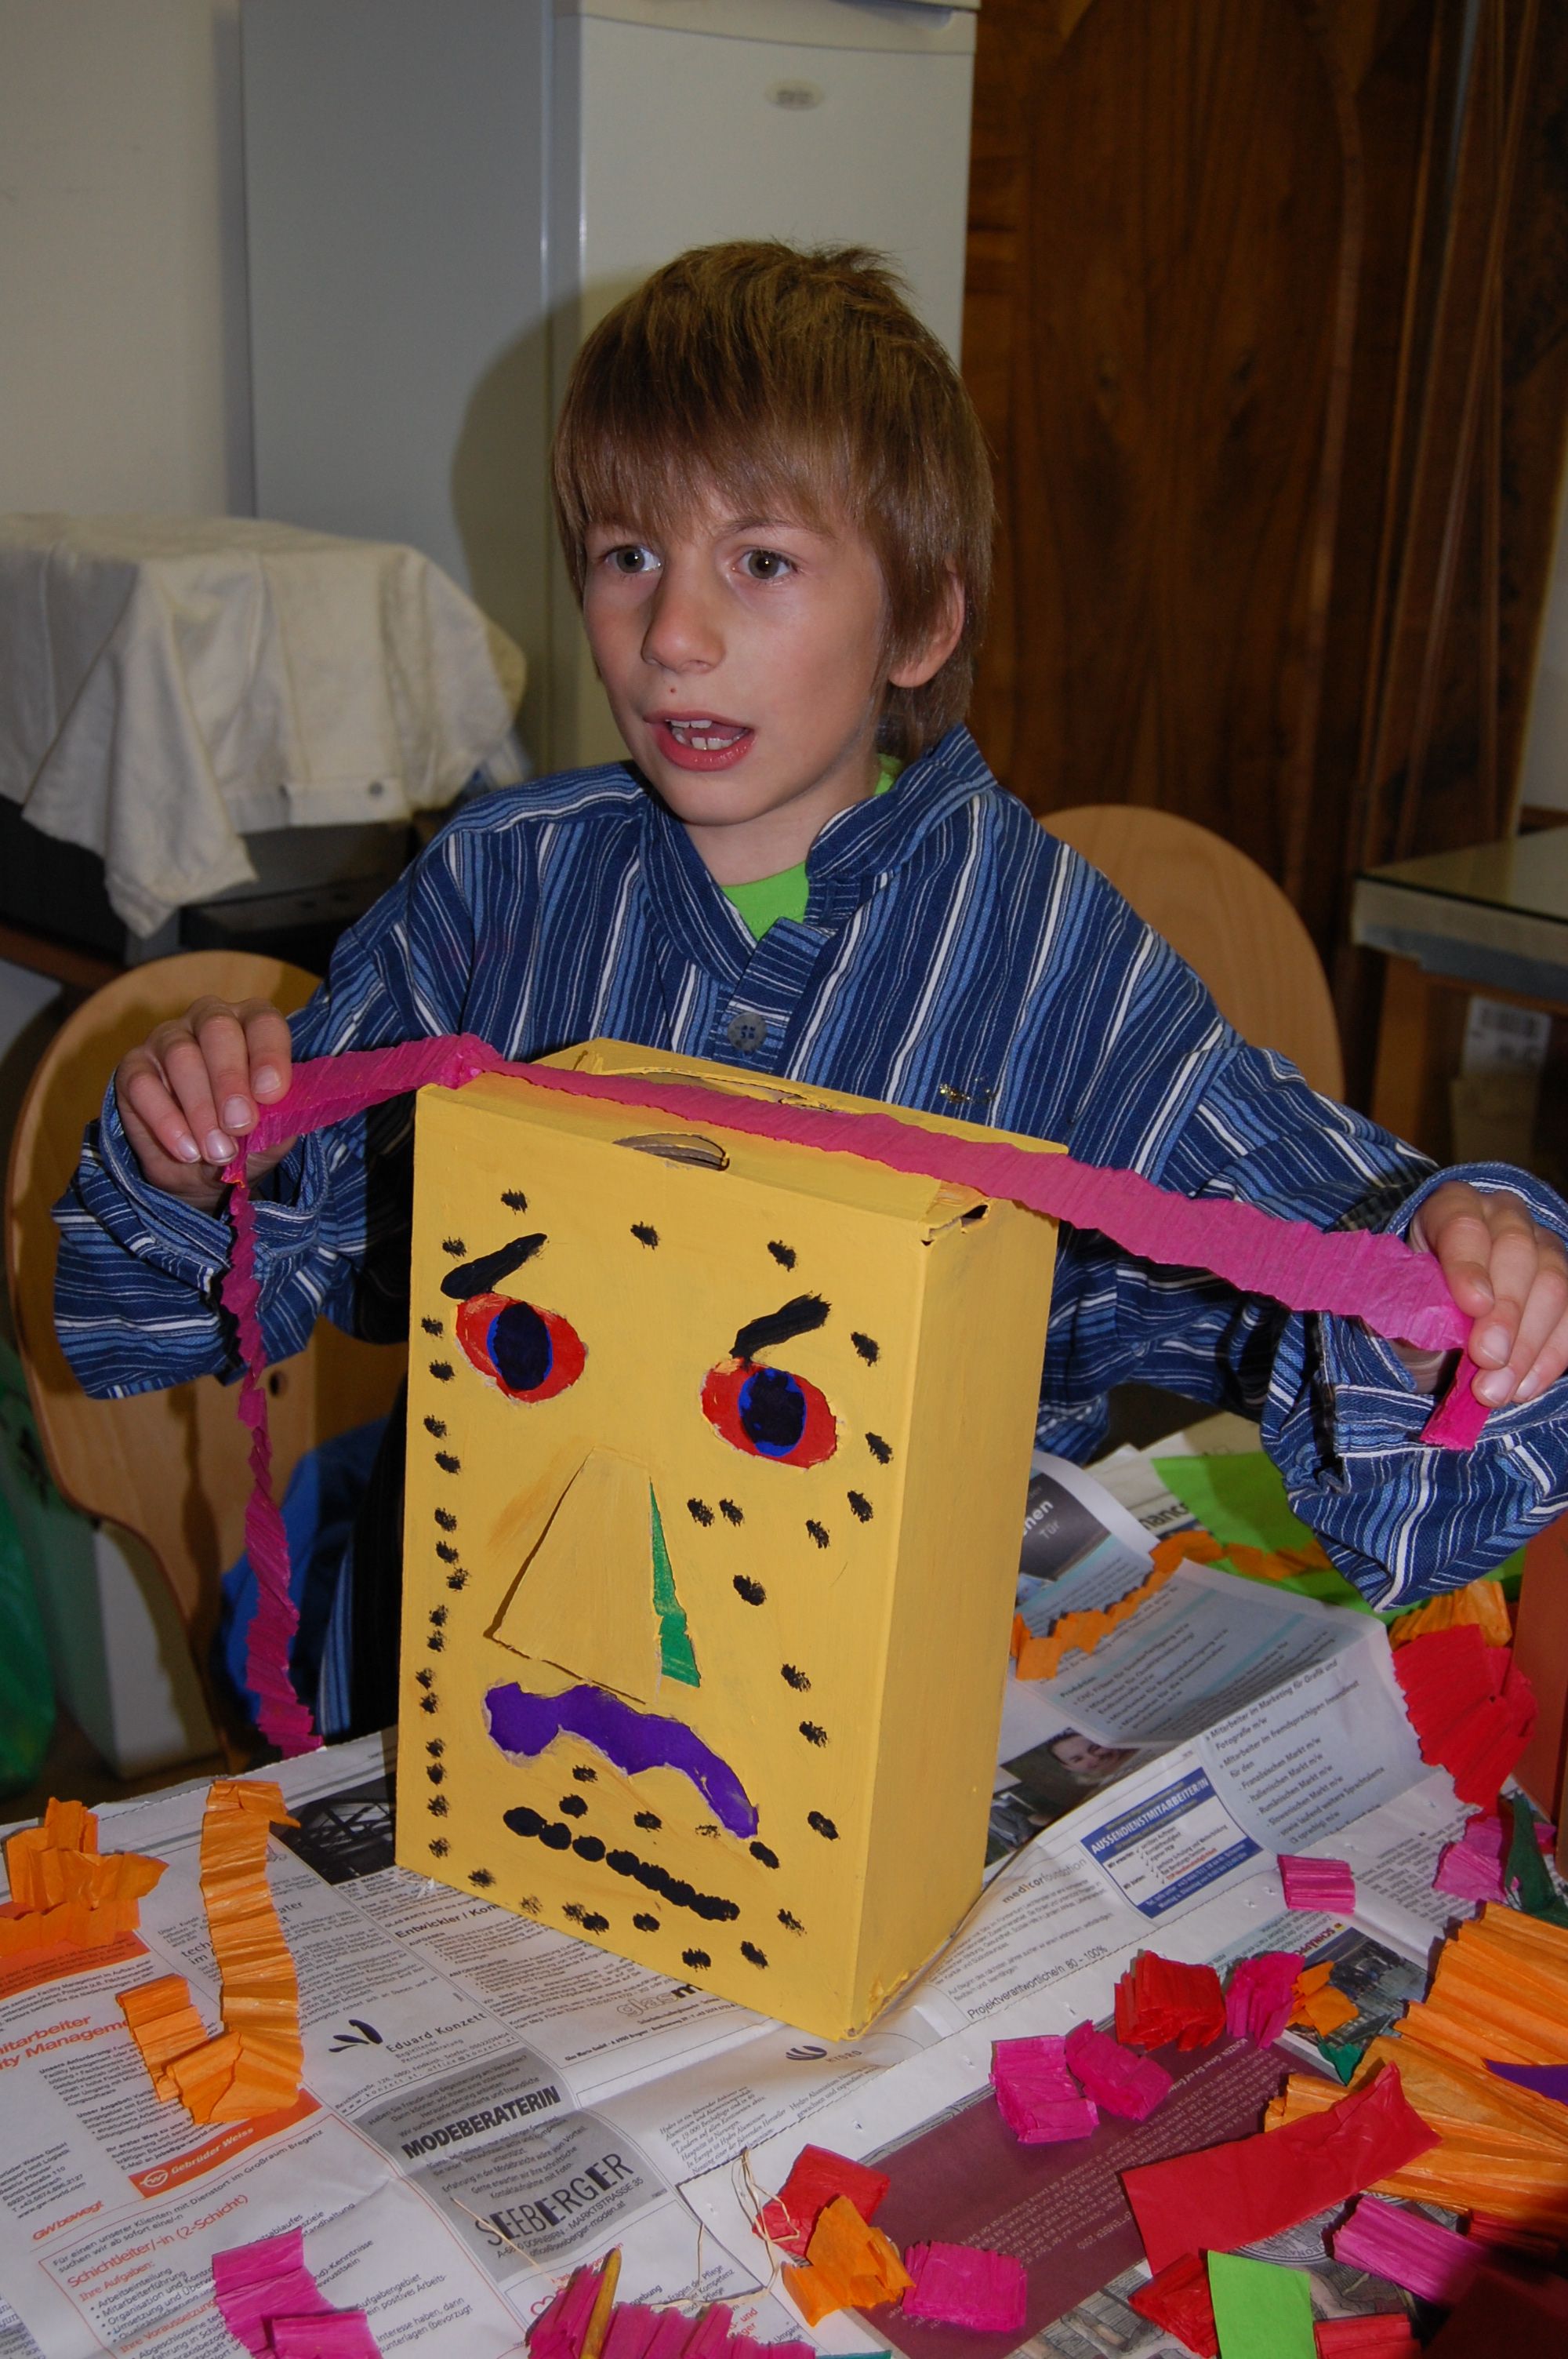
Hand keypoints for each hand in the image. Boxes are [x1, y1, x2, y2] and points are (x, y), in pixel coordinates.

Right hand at [114, 998, 296, 1210]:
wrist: (201, 1172)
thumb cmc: (245, 1139)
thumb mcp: (271, 1134)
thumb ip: (279, 1118)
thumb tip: (277, 1108)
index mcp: (251, 1027)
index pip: (263, 1022)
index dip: (269, 1054)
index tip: (271, 1094)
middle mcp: (208, 1022)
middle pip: (217, 1029)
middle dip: (230, 1079)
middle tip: (240, 1125)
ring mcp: (166, 1040)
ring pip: (180, 1056)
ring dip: (200, 1108)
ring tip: (217, 1151)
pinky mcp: (134, 1069)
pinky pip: (142, 1084)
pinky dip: (165, 1121)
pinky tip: (186, 1150)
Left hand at [1413, 1181, 1567, 1406]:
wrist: (1439, 1318)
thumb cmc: (1414, 1299)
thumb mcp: (1397, 1298)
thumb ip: (1408, 1305)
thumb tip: (1425, 1325)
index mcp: (1452, 1206)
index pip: (1462, 1224)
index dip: (1468, 1264)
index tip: (1472, 1305)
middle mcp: (1503, 1217)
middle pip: (1517, 1252)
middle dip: (1505, 1312)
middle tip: (1487, 1358)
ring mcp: (1541, 1247)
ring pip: (1553, 1285)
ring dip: (1527, 1346)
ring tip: (1496, 1389)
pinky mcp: (1565, 1284)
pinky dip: (1549, 1358)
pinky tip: (1522, 1389)